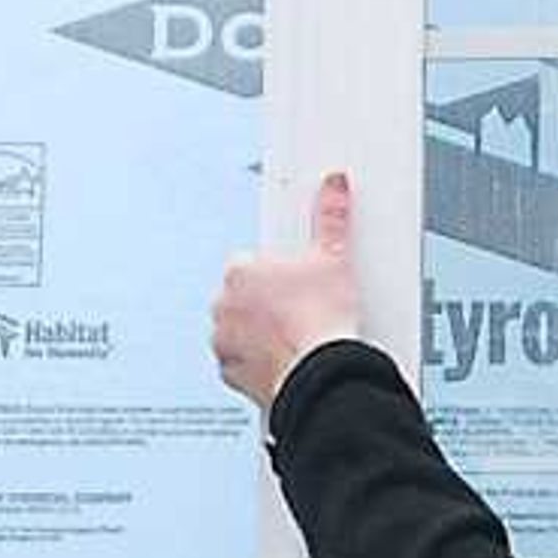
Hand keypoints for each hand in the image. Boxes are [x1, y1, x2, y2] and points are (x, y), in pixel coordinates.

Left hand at [210, 170, 365, 411]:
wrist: (321, 372)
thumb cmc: (322, 318)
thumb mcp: (333, 257)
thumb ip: (330, 217)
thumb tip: (334, 186)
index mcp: (239, 270)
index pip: (253, 262)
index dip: (279, 273)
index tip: (298, 283)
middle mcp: (223, 304)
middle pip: (244, 296)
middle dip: (267, 301)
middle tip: (302, 308)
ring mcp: (224, 339)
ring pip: (239, 329)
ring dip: (260, 331)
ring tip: (296, 334)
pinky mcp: (231, 371)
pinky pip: (240, 361)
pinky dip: (258, 360)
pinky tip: (286, 357)